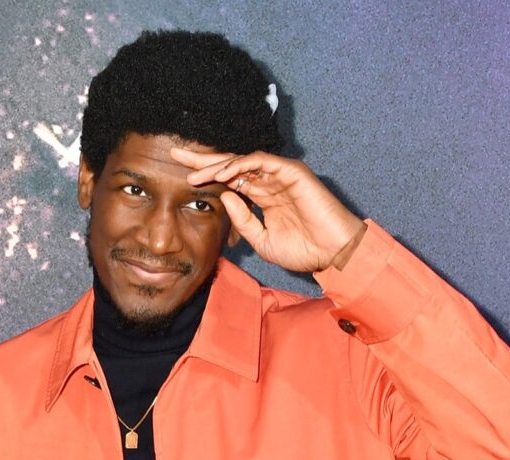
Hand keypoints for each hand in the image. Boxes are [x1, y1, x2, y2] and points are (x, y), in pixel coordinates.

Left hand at [169, 143, 364, 275]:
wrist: (334, 253)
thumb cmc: (304, 250)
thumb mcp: (262, 241)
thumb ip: (243, 221)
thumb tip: (224, 197)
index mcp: (263, 196)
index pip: (230, 180)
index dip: (207, 176)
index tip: (183, 177)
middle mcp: (270, 181)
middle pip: (231, 165)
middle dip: (203, 159)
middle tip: (176, 154)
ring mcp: (281, 174)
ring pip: (242, 161)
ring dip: (216, 165)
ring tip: (194, 173)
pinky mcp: (292, 171)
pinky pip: (260, 161)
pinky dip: (239, 165)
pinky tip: (221, 173)